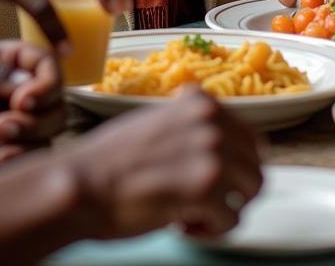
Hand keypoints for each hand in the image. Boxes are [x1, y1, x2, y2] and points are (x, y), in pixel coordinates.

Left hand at [0, 41, 65, 168]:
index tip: (25, 100)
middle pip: (56, 101)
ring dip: (31, 135)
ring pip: (49, 129)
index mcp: (14, 62)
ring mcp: (15, 120)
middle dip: (39, 115)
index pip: (50, 67)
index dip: (47, 84)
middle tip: (3, 122)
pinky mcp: (4, 148)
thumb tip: (27, 84)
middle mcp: (21, 90)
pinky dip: (21, 157)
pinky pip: (29, 155)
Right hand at [66, 87, 261, 238]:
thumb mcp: (157, 123)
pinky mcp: (205, 188)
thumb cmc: (108, 161)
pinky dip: (211, 231)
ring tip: (192, 216)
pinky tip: (181, 225)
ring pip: (251, 192)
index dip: (234, 167)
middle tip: (204, 204)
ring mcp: (212, 152)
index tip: (213, 182)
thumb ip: (191, 129)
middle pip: (255, 166)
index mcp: (201, 103)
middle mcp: (212, 122)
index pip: (249, 138)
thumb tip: (218, 148)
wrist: (80, 183)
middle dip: (235, 191)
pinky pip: (232, 220)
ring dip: (226, 211)